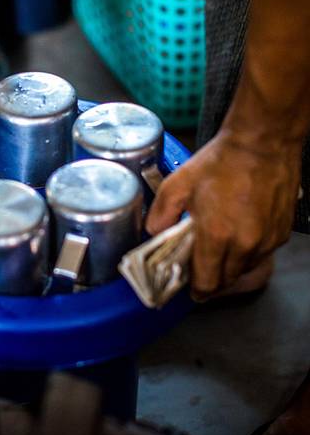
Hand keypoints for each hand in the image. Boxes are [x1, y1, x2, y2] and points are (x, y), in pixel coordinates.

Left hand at [146, 129, 300, 298]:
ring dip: (230, 266)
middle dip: (212, 279)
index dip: (197, 290)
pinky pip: (262, 254)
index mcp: (216, 235)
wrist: (262, 144)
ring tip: (217, 248)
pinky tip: (236, 234)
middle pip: (226, 280)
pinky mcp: (281, 233)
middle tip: (200, 269)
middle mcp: (244, 243)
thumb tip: (152, 233)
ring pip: (245, 269)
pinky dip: (248, 252)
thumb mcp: (178, 183)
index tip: (192, 290)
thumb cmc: (221, 161)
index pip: (207, 282)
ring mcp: (267, 240)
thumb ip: (161, 213)